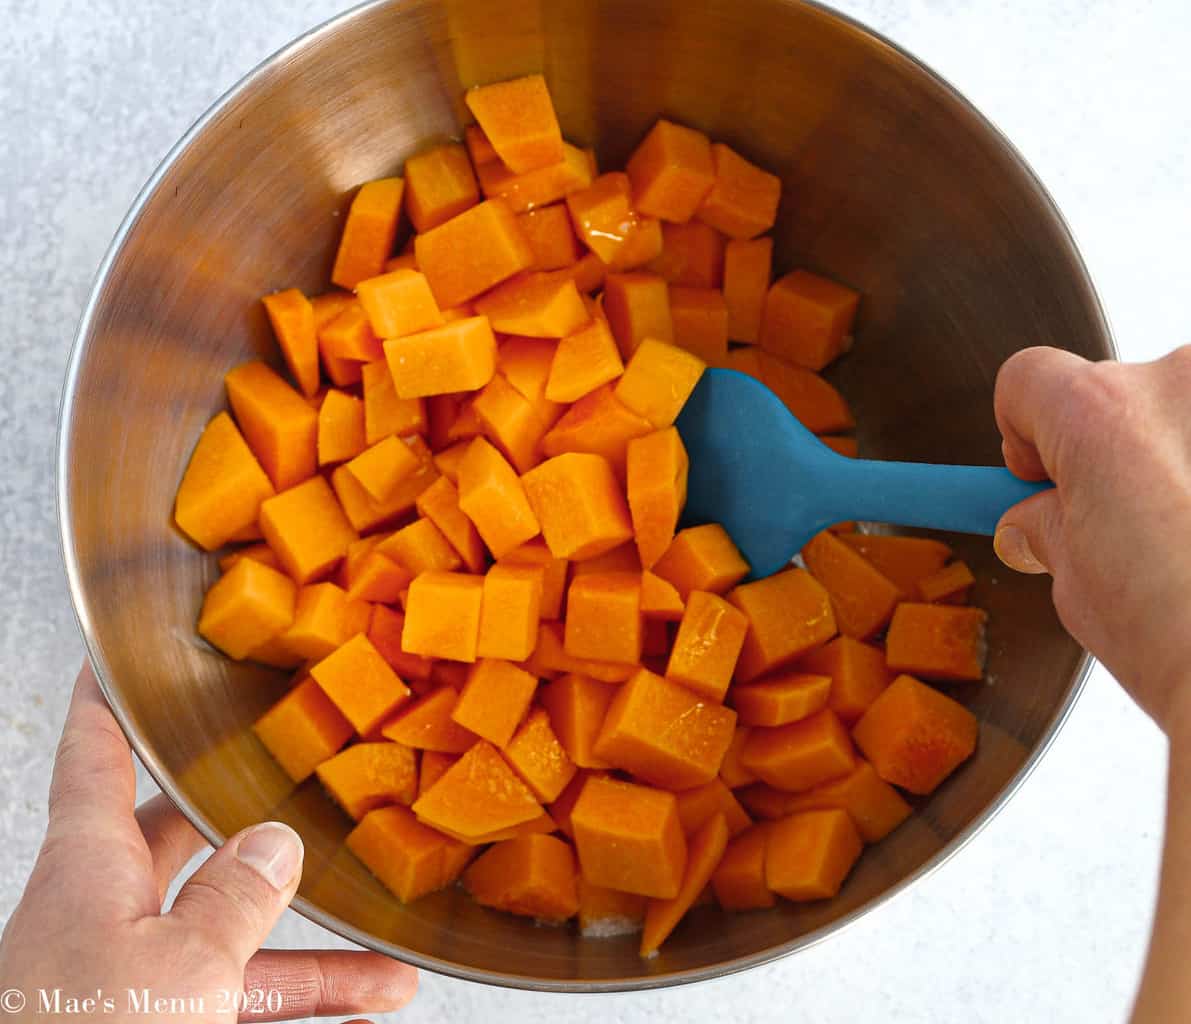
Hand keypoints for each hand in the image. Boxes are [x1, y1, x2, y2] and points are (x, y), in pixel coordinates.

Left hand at [0, 663, 416, 1022]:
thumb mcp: (173, 968)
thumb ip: (232, 901)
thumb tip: (275, 843)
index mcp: (88, 872)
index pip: (94, 757)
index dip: (108, 700)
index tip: (119, 655)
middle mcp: (106, 915)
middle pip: (180, 839)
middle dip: (241, 812)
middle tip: (291, 774)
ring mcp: (134, 979)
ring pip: (234, 935)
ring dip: (311, 939)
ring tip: (387, 936)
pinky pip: (247, 1000)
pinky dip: (309, 998)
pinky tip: (371, 1002)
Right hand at [993, 345, 1190, 730]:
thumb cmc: (1183, 633)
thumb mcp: (1076, 585)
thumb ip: (1053, 532)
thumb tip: (1044, 524)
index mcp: (1096, 412)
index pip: (1029, 379)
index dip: (1023, 432)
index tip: (1036, 475)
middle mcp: (1178, 382)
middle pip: (1119, 393)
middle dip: (1112, 451)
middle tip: (1117, 526)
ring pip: (1189, 415)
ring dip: (1180, 461)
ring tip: (1186, 541)